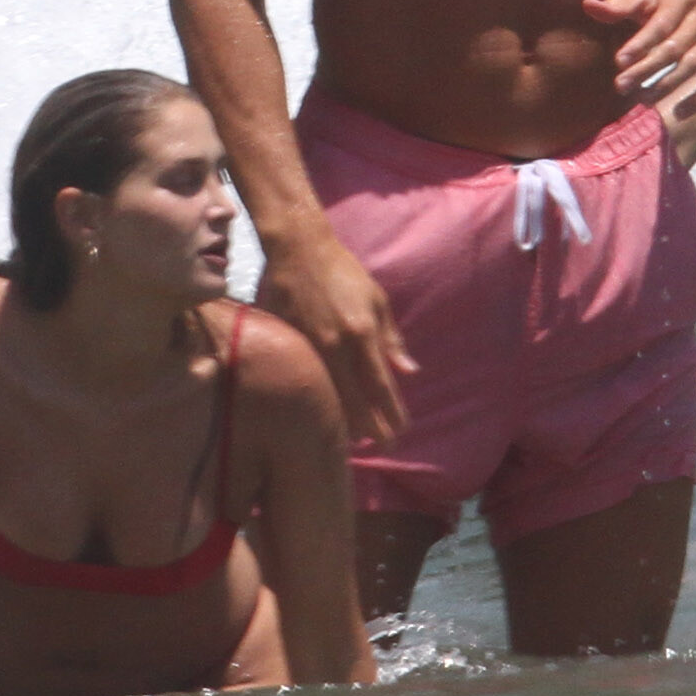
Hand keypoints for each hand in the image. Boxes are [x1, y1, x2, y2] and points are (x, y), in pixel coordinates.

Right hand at [256, 222, 406, 449]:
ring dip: (346, 420)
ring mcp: (309, 347)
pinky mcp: (288, 343)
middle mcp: (336, 345)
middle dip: (372, 427)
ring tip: (359, 439)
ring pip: (329, 395)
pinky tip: (326, 412)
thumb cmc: (344, 273)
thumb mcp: (377, 300)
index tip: (401, 431)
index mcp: (362, 333)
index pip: (380, 385)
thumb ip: (391, 338)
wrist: (298, 250)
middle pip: (356, 399)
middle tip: (385, 446)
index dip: (391, 412)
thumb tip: (408, 371)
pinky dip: (320, 399)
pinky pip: (306, 380)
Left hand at [583, 0, 695, 100]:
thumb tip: (588, 5)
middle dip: (647, 69)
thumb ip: (618, 4)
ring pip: (693, 65)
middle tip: (621, 86)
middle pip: (675, 48)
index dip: (641, 44)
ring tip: (641, 100)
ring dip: (667, 85)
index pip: (660, 25)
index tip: (619, 61)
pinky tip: (679, 113)